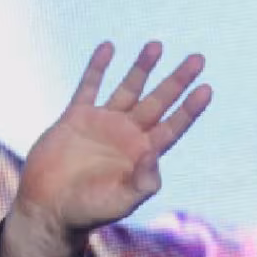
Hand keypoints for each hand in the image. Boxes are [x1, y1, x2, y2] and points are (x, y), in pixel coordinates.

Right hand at [0, 42, 210, 256]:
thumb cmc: (90, 210)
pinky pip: (89, 87)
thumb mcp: (123, 199)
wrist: (49, 209)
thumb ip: (143, 180)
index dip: (190, 108)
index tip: (207, 88)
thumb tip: (155, 153)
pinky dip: (98, 68)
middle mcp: (128, 134)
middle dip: (177, 80)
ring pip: (128, 88)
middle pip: (159, 101)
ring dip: (142, 67)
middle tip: (198, 59)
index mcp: (144, 153)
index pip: (174, 125)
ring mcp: (102, 123)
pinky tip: (109, 47)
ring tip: (157, 45)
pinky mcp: (75, 118)